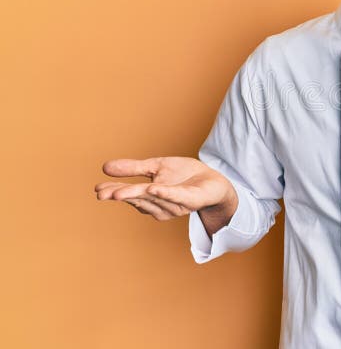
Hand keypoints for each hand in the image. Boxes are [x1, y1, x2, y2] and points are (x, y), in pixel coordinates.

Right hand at [95, 157, 235, 220]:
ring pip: (153, 199)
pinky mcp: (189, 200)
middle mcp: (159, 204)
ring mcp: (174, 204)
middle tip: (103, 194)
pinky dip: (164, 193)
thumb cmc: (184, 175)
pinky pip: (175, 196)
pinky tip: (154, 188)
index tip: (97, 190)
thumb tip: (105, 167)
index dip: (114, 192)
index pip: (129, 194)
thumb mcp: (157, 166)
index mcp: (150, 196)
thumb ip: (134, 168)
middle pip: (138, 199)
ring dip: (137, 195)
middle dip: (121, 196)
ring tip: (119, 191)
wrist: (213, 180)